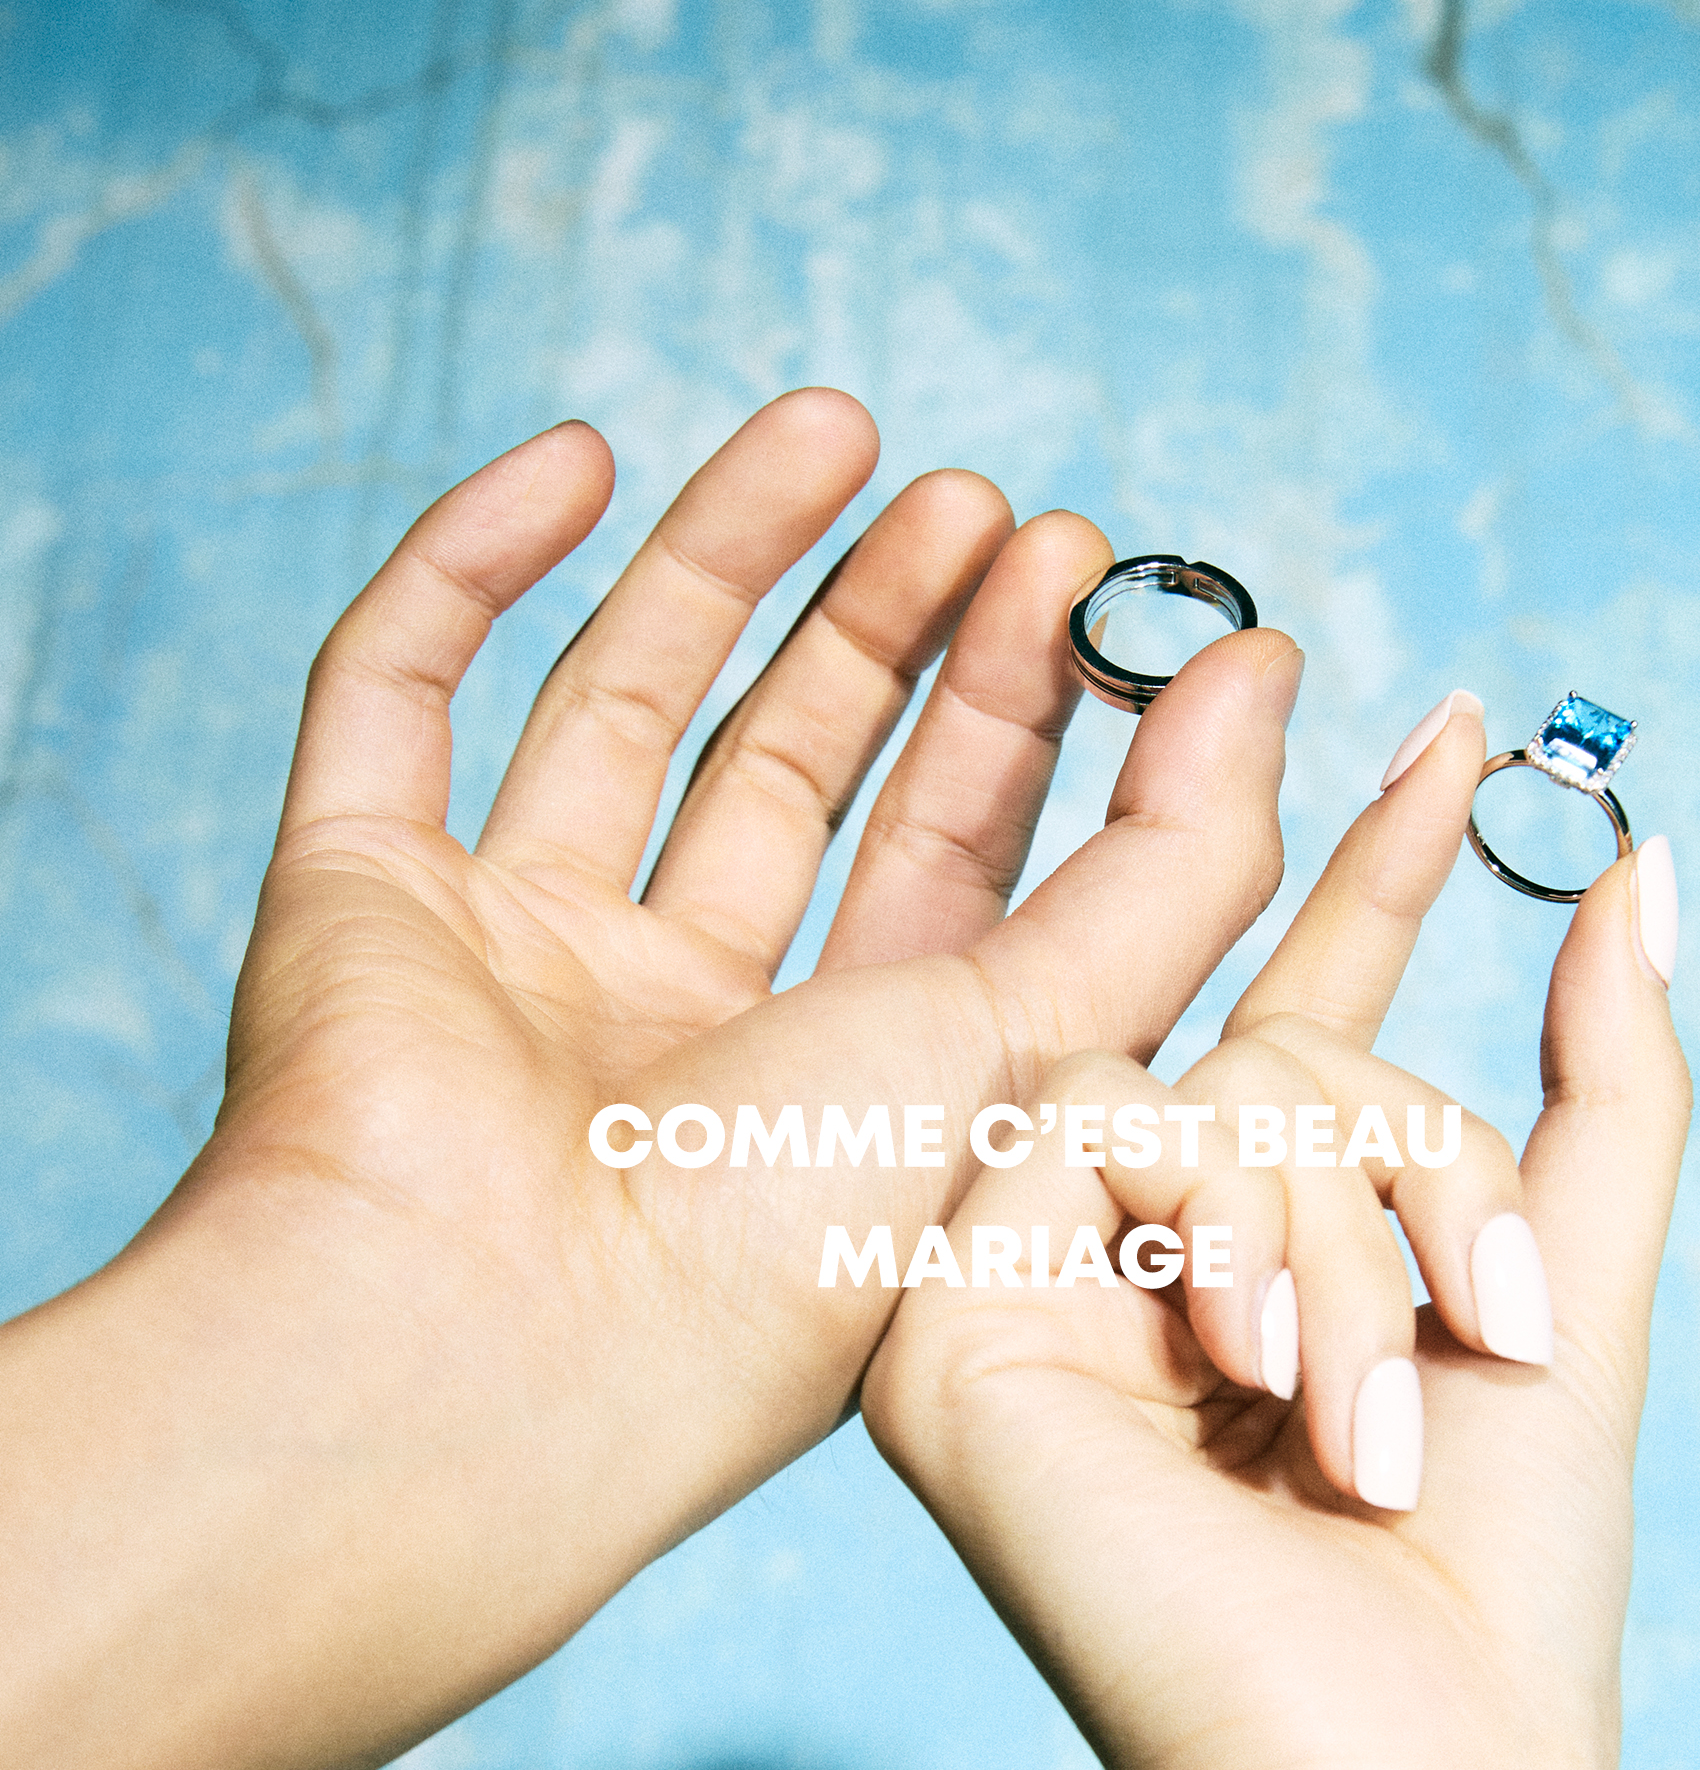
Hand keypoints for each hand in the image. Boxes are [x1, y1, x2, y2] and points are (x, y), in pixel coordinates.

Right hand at [0, 389, 1299, 1769]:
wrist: (505, 1342)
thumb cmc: (788, 1237)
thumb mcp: (1047, 1038)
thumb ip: (1180, 860)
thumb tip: (1273, 660)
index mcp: (843, 1088)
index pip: (947, 859)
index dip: (1020, 711)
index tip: (1087, 568)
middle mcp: (684, 1027)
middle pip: (795, 777)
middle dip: (896, 632)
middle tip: (985, 498)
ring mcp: (514, 957)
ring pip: (617, 711)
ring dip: (727, 567)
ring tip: (845, 426)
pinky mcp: (356, 899)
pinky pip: (389, 696)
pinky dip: (469, 570)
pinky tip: (582, 455)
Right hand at [862, 703, 1688, 1769]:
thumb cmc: (1494, 1583)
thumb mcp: (1571, 1281)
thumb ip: (1602, 1077)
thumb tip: (1644, 859)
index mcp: (1265, 1255)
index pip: (1304, 1015)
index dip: (1383, 873)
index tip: (1458, 731)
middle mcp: (1131, 1258)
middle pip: (1282, 1042)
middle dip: (1422, 1161)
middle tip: (1494, 1336)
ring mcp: (1029, 1285)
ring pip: (1204, 1071)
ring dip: (1344, 1221)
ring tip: (1369, 1422)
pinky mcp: (945, 1323)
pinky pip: (1096, 1112)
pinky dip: (1226, 1214)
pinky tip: (1252, 1359)